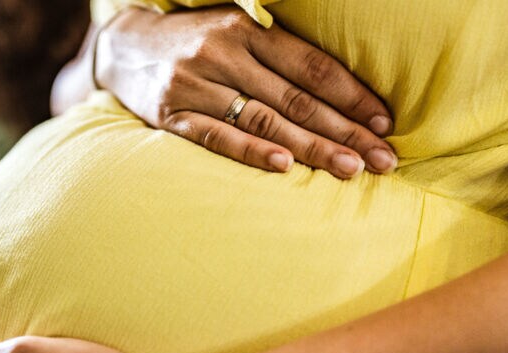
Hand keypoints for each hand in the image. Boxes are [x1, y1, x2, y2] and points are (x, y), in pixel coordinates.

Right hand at [97, 7, 395, 177]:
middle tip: (383, 159)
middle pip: (295, 98)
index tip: (384, 122)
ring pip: (263, 121)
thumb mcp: (236, 28)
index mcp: (246, 28)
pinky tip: (284, 167)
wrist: (124, 46)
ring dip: (311, 148)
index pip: (311, 65)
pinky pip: (216, 136)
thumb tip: (342, 93)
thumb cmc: (197, 41)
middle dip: (344, 131)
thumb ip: (279, 53)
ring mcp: (194, 85)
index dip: (352, 95)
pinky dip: (251, 153)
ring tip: (350, 169)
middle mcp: (222, 53)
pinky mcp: (170, 115)